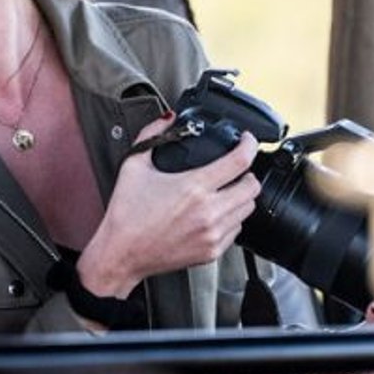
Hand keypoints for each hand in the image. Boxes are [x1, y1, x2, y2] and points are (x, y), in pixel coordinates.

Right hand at [78, 117, 260, 296]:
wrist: (121, 254)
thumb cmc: (126, 215)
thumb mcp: (133, 166)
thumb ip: (152, 135)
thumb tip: (167, 119)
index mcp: (194, 187)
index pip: (240, 161)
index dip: (249, 145)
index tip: (247, 140)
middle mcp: (208, 212)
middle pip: (252, 187)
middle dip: (248, 172)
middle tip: (237, 168)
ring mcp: (213, 234)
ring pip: (248, 209)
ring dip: (241, 196)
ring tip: (226, 191)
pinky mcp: (212, 251)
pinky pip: (236, 230)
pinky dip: (232, 218)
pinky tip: (215, 213)